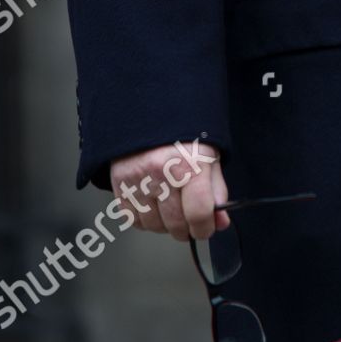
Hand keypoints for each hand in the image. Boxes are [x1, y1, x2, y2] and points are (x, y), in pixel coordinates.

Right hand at [109, 140, 229, 241]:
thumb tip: (220, 223)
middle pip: (176, 224)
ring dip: (165, 225)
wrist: (151, 112)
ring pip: (154, 225)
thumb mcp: (209, 155)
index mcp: (190, 162)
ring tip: (170, 206)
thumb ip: (216, 191)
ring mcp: (138, 178)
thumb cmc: (184, 135)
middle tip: (190, 219)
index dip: (205, 228)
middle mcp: (162, 171)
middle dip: (186, 228)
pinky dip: (145, 219)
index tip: (206, 228)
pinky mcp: (120, 182)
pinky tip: (153, 203)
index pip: (198, 213)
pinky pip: (133, 219)